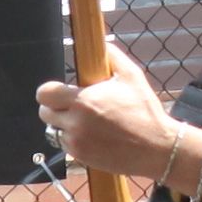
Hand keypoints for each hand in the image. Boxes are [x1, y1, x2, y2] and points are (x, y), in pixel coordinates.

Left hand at [33, 56, 179, 183]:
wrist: (157, 148)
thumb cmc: (145, 111)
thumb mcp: (133, 77)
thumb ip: (113, 57)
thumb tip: (102, 44)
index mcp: (83, 101)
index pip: (45, 93)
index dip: (50, 91)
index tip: (61, 91)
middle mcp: (75, 122)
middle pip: (44, 113)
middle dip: (55, 108)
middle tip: (73, 106)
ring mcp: (76, 142)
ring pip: (54, 130)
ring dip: (64, 125)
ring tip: (86, 122)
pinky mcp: (81, 157)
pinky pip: (65, 146)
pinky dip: (74, 140)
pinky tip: (93, 136)